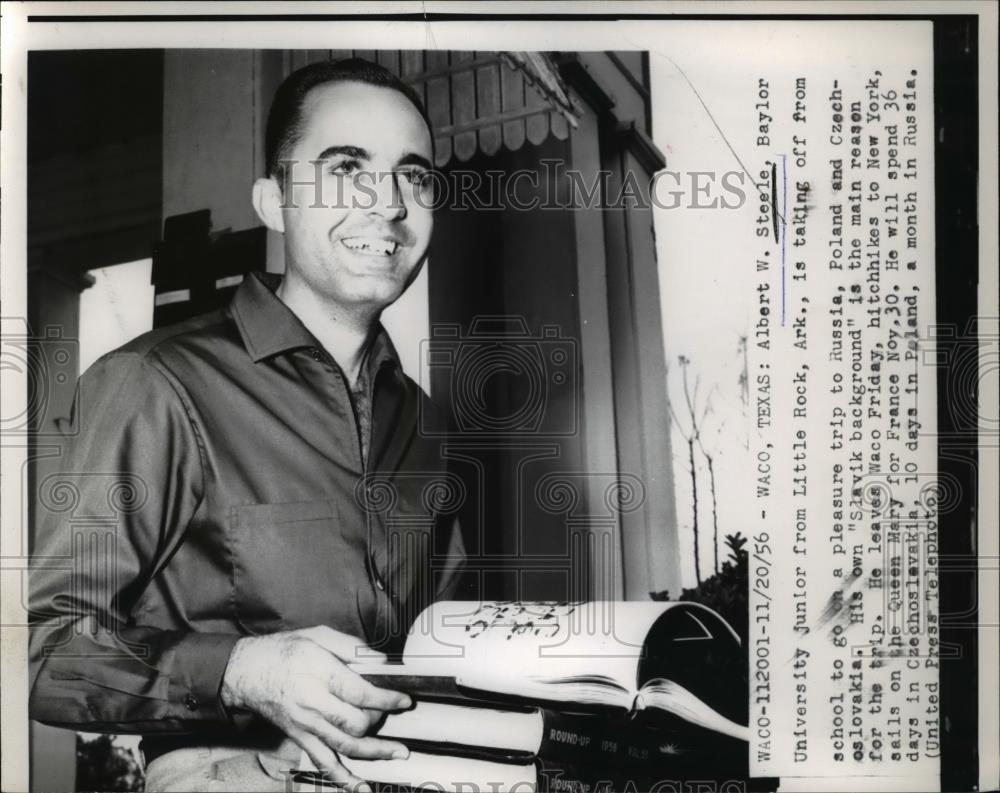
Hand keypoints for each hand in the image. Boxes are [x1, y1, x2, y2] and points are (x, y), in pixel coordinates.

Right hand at [221, 625, 410, 790]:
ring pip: (346, 747)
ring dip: (376, 753)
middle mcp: (313, 703)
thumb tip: (380, 661)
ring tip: (398, 753)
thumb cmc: (283, 651)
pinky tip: (360, 787)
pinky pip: (323, 763)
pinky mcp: (300, 738)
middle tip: (393, 714)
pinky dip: (342, 778)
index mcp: (319, 673)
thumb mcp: (318, 635)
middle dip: (381, 721)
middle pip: (356, 723)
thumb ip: (351, 646)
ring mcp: (306, 725)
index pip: (361, 693)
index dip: (387, 699)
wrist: (246, 672)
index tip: (404, 700)